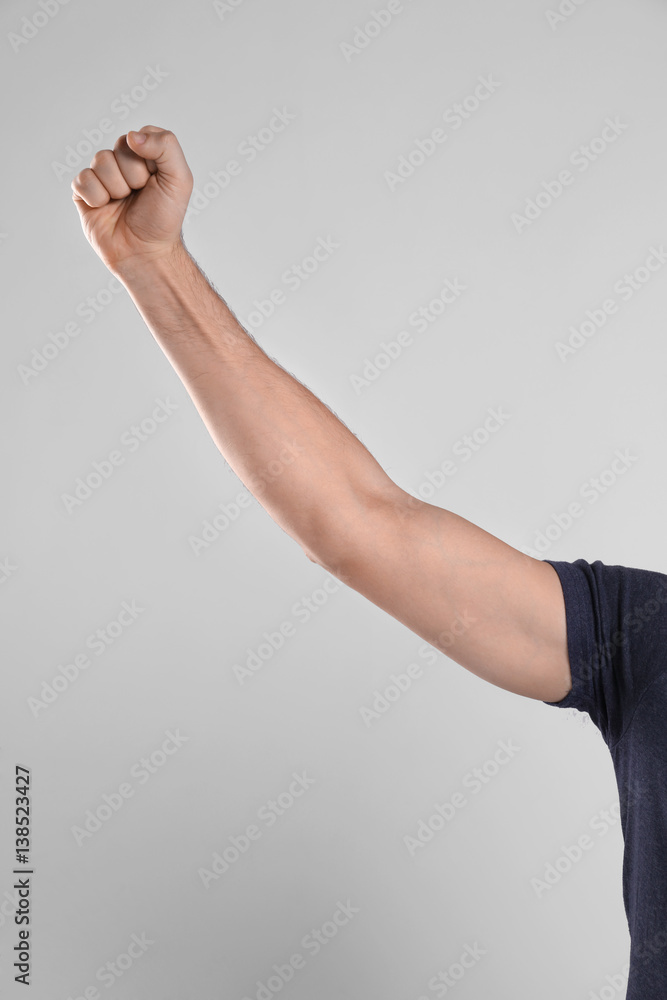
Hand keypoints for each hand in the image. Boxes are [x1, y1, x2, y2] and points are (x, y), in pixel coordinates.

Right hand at [71, 126, 193, 274]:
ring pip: (100, 161)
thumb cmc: (163, 220)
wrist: (145, 253)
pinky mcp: (84, 193)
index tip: (156, 181)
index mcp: (146, 156)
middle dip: (133, 176)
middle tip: (140, 196)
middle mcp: (123, 163)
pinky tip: (105, 209)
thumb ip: (166, 146)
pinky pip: (82, 179)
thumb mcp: (179, 180)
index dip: (148, 160)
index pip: (140, 136)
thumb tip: (132, 136)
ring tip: (123, 204)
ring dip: (116, 187)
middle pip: (119, 147)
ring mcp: (102, 177)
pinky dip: (97, 197)